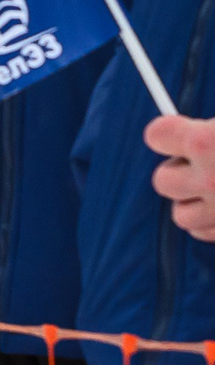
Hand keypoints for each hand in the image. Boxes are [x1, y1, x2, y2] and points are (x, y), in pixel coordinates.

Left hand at [146, 115, 214, 241]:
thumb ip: (209, 130)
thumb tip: (183, 135)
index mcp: (208, 142)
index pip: (156, 135)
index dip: (168, 134)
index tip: (179, 133)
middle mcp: (211, 179)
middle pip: (162, 180)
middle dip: (179, 172)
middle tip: (204, 164)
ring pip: (182, 216)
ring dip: (193, 203)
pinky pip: (205, 233)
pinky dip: (211, 223)